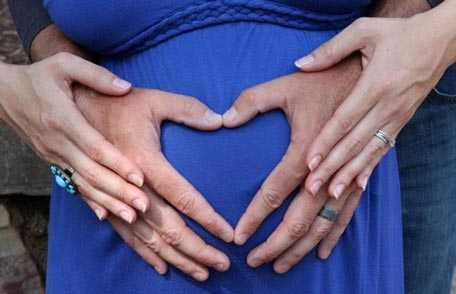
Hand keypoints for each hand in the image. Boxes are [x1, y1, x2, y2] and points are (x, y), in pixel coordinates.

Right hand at [0, 53, 149, 222]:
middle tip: (144, 207)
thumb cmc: (39, 76)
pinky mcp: (52, 161)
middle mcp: (58, 142)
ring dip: (109, 202)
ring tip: (133, 217)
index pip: (94, 146)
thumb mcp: (64, 64)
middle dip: (119, 191)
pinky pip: (73, 184)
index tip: (140, 178)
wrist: (4, 94)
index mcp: (63, 118)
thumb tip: (126, 87)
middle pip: (92, 172)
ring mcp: (54, 155)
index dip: (117, 163)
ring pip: (84, 183)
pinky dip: (90, 201)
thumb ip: (96, 75)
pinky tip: (106, 215)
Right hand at [75, 86, 232, 279]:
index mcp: (145, 162)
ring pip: (149, 239)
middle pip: (168, 227)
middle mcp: (131, 187)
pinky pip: (126, 236)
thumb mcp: (155, 100)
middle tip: (222, 264)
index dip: (208, 219)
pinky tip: (162, 267)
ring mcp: (116, 199)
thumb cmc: (119, 105)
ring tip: (201, 273)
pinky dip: (145, 254)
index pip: (184, 197)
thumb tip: (220, 120)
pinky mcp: (106, 204)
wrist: (75, 112)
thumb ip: (188, 109)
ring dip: (177, 258)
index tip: (229, 235)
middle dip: (197, 249)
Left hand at [223, 56, 363, 269]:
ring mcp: (345, 177)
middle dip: (276, 244)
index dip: (255, 216)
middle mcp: (327, 171)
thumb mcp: (284, 86)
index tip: (239, 236)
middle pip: (300, 218)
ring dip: (301, 247)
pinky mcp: (358, 177)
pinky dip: (333, 235)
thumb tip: (223, 119)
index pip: (275, 192)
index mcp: (306, 150)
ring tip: (282, 265)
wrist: (365, 78)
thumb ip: (252, 101)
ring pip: (323, 224)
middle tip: (255, 261)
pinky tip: (321, 252)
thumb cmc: (322, 82)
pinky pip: (347, 214)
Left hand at [295, 12, 455, 198]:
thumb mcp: (364, 31)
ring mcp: (397, 116)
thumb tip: (300, 64)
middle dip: (332, 167)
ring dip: (349, 174)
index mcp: (375, 85)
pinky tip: (359, 185)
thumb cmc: (399, 34)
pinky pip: (384, 148)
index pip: (345, 119)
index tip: (309, 162)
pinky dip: (370, 167)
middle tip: (311, 189)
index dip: (326, 142)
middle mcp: (387, 106)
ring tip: (331, 194)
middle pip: (354, 142)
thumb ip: (331, 49)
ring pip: (369, 151)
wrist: (441, 40)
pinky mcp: (402, 121)